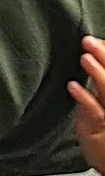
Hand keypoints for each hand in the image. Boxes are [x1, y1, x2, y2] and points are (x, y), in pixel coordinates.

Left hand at [70, 37, 104, 175]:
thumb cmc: (103, 135)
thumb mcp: (100, 106)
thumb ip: (99, 86)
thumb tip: (90, 59)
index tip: (96, 41)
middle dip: (104, 56)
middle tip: (89, 41)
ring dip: (97, 73)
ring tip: (84, 58)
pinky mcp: (102, 131)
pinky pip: (95, 112)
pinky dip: (84, 98)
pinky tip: (73, 86)